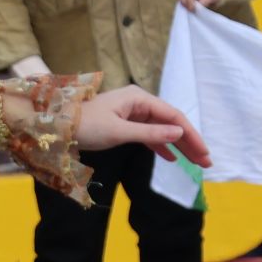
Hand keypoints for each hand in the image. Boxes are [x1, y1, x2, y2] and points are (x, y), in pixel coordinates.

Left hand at [76, 86, 209, 166]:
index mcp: (139, 98)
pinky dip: (159, 146)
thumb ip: (150, 134)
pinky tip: (172, 158)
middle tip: (205, 162)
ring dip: (177, 145)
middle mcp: (138, 102)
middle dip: (189, 142)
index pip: (173, 116)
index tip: (204, 153)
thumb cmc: (85, 126)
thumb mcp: (119, 132)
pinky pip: (148, 134)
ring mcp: (131, 112)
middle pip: (170, 122)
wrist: (56, 127)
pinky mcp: (123, 123)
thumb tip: (179, 133)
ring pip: (161, 130)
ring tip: (194, 163)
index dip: (191, 135)